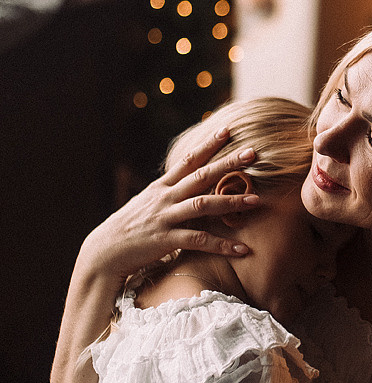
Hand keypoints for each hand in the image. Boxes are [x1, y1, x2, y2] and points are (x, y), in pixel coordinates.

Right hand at [81, 127, 262, 283]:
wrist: (104, 252)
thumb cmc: (130, 229)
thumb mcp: (147, 204)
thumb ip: (168, 194)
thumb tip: (188, 184)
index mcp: (161, 187)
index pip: (188, 160)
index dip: (208, 144)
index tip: (228, 130)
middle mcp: (164, 198)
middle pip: (200, 176)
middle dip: (227, 163)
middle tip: (253, 153)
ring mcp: (164, 218)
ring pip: (202, 205)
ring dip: (231, 202)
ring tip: (256, 200)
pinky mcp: (165, 240)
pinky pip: (198, 241)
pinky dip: (222, 245)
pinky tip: (242, 249)